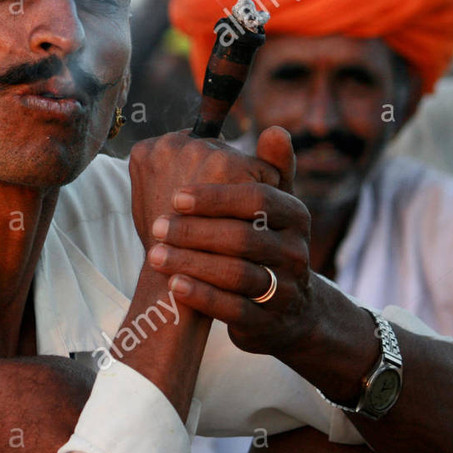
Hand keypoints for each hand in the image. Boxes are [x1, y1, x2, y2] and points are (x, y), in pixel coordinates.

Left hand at [142, 128, 316, 355]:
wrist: (285, 310)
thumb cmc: (264, 244)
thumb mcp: (272, 207)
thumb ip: (266, 168)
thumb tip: (274, 129)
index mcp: (295, 214)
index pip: (257, 199)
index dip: (215, 197)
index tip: (176, 196)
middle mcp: (296, 251)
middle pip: (243, 237)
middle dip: (195, 231)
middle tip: (157, 227)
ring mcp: (285, 289)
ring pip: (237, 275)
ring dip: (192, 263)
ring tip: (155, 255)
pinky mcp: (268, 322)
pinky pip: (235, 310)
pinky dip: (202, 296)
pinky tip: (174, 284)